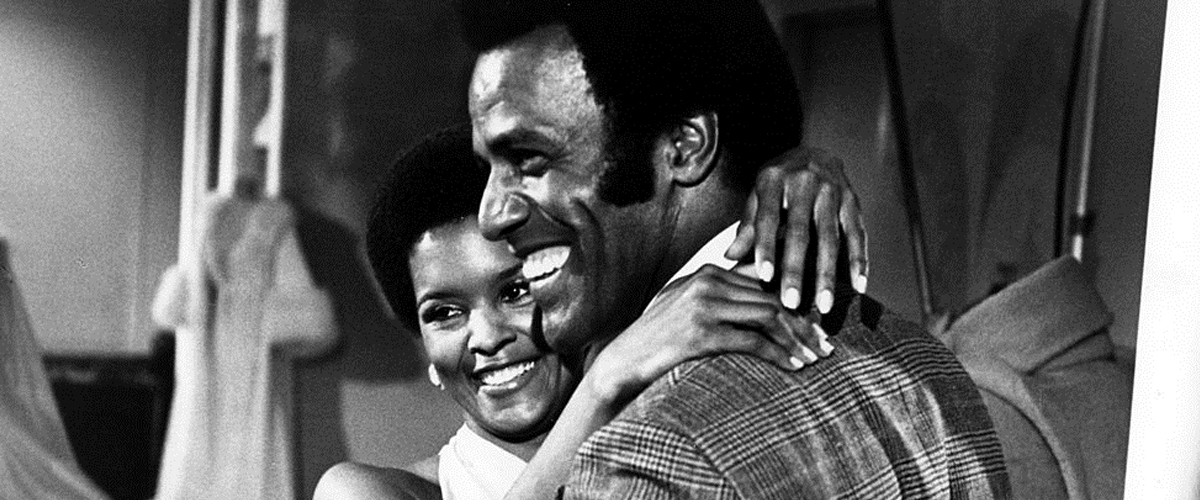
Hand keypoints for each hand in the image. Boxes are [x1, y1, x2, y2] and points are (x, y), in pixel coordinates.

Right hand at [586, 265, 832, 403]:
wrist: (624, 359)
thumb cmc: (658, 336)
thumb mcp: (686, 304)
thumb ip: (719, 295)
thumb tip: (760, 301)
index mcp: (710, 271)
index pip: (766, 282)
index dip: (797, 303)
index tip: (817, 324)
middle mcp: (709, 281)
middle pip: (773, 297)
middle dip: (805, 324)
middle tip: (827, 344)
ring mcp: (704, 306)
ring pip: (769, 316)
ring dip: (798, 340)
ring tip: (815, 358)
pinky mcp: (702, 333)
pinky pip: (753, 341)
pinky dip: (778, 355)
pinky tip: (793, 367)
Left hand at [724, 146, 868, 313]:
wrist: (815, 150)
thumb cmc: (780, 180)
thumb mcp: (758, 193)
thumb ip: (748, 224)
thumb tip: (729, 257)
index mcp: (774, 180)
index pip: (768, 218)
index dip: (767, 247)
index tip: (765, 277)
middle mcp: (805, 183)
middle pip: (801, 232)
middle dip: (796, 269)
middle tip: (792, 302)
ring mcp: (832, 192)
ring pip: (831, 238)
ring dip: (828, 274)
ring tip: (824, 305)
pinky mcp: (853, 201)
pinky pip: (857, 234)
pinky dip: (859, 261)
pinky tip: (859, 286)